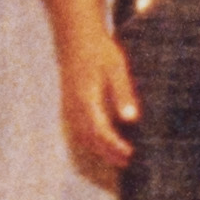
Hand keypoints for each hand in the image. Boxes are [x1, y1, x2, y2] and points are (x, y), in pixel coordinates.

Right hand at [55, 19, 141, 184]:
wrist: (75, 37)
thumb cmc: (99, 51)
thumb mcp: (116, 68)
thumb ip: (123, 94)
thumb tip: (131, 119)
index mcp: (85, 98)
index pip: (99, 130)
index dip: (114, 146)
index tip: (131, 154)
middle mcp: (74, 106)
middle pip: (89, 139)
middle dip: (108, 153)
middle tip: (128, 162)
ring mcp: (68, 106)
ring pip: (81, 137)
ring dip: (99, 150)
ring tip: (119, 158)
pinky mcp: (68, 105)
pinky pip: (77, 130)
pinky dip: (91, 141)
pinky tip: (104, 144)